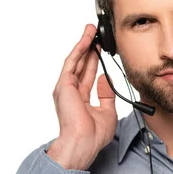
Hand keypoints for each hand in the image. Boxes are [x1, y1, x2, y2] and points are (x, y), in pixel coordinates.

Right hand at [48, 24, 116, 169]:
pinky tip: (87, 39)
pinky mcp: (64, 85)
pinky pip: (73, 62)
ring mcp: (66, 88)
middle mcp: (71, 92)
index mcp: (80, 99)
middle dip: (88, 48)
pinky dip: (79, 49)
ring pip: (76, 60)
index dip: (93, 61)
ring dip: (83, 44)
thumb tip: (105, 78)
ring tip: (91, 30)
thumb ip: (106, 94)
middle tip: (95, 34)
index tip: (100, 50)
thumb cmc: (93, 135)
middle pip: (81, 64)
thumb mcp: (108, 112)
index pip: (87, 75)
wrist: (83, 143)